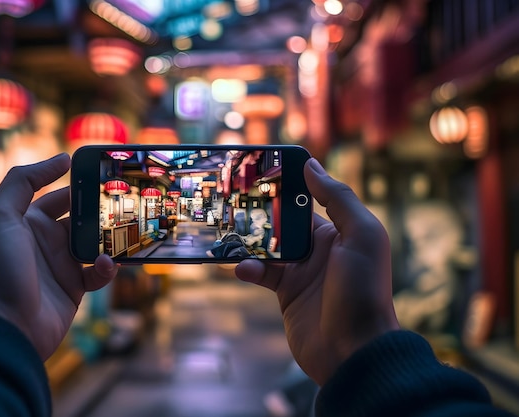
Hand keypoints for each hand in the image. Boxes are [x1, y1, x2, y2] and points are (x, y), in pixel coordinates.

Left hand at [0, 153, 117, 359]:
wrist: (5, 326)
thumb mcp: (0, 215)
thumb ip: (24, 180)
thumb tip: (61, 158)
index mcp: (26, 222)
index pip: (58, 196)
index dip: (78, 185)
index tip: (104, 176)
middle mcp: (45, 242)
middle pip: (80, 219)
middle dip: (100, 211)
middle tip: (125, 203)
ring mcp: (61, 266)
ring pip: (94, 244)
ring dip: (109, 239)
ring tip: (124, 232)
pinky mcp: (74, 289)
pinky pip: (98, 273)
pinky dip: (107, 268)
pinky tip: (107, 265)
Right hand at [235, 158, 398, 384]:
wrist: (354, 351)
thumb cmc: (364, 290)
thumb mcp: (362, 235)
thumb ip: (338, 198)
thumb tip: (312, 165)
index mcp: (340, 231)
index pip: (309, 199)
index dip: (288, 184)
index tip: (262, 169)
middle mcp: (320, 248)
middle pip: (283, 221)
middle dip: (262, 210)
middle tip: (234, 197)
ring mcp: (301, 271)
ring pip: (268, 246)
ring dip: (250, 240)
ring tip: (230, 231)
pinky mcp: (286, 293)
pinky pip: (263, 273)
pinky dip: (249, 268)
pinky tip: (242, 268)